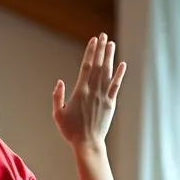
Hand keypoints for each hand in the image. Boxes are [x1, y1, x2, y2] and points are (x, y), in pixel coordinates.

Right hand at [52, 34, 125, 148]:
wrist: (88, 143)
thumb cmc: (71, 131)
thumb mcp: (58, 115)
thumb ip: (58, 97)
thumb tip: (59, 82)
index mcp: (80, 92)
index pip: (86, 67)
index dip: (90, 52)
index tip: (93, 40)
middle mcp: (93, 91)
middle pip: (97, 65)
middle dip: (100, 49)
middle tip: (103, 36)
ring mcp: (103, 96)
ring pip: (107, 72)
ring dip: (109, 57)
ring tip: (111, 44)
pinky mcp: (111, 104)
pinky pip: (116, 86)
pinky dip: (119, 74)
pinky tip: (122, 64)